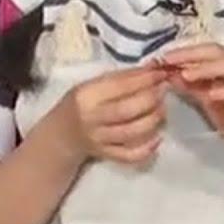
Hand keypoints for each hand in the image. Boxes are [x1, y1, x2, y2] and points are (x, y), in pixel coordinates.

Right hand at [53, 64, 167, 164]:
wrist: (61, 134)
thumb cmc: (83, 102)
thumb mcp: (94, 84)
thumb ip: (124, 77)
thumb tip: (154, 68)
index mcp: (87, 95)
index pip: (120, 86)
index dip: (145, 79)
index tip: (161, 74)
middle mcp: (91, 119)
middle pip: (127, 110)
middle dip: (151, 99)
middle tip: (163, 91)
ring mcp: (98, 139)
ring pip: (132, 133)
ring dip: (153, 120)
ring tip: (161, 109)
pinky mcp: (106, 155)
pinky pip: (130, 155)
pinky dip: (147, 148)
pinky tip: (156, 137)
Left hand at [157, 43, 223, 156]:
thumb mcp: (203, 95)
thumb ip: (188, 83)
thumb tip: (167, 72)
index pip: (205, 48)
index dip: (184, 50)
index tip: (163, 56)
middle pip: (217, 51)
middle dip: (191, 55)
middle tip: (170, 61)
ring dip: (207, 68)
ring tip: (186, 75)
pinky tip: (209, 94)